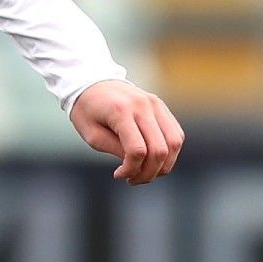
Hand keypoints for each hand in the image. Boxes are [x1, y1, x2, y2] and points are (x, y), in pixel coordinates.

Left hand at [69, 81, 184, 185]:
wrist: (91, 82)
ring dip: (163, 165)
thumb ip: (115, 149)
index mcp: (120, 111)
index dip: (131, 170)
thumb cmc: (86, 110)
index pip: (137, 150)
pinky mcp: (161, 106)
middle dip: (149, 172)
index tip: (118, 175)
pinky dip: (169, 152)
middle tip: (133, 180)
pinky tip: (152, 159)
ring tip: (145, 172)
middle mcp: (142, 105)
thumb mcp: (91, 134)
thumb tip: (138, 165)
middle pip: (160, 149)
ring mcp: (155, 104)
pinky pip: (176, 134)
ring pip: (174, 143)